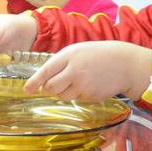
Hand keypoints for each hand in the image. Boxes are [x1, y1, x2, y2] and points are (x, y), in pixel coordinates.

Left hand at [24, 41, 151, 100]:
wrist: (125, 63)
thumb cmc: (98, 56)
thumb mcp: (78, 51)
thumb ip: (61, 62)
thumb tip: (44, 78)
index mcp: (68, 55)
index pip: (45, 71)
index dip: (34, 82)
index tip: (26, 90)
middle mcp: (73, 70)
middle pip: (50, 87)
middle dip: (47, 90)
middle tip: (49, 88)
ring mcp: (82, 84)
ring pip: (62, 96)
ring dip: (63, 93)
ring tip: (75, 82)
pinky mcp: (90, 95)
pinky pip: (76, 99)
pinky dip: (77, 95)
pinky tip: (88, 85)